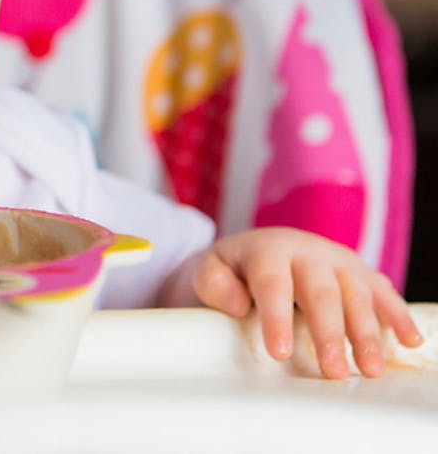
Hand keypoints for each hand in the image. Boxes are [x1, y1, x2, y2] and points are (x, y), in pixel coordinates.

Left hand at [185, 227, 422, 378]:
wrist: (258, 248)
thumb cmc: (233, 269)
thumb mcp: (209, 270)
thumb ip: (214, 283)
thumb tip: (236, 303)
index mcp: (269, 250)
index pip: (273, 284)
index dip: (277, 318)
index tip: (280, 352)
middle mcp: (307, 251)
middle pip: (321, 292)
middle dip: (329, 333)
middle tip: (333, 371)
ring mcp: (337, 260)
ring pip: (356, 294)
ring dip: (366, 333)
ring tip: (369, 369)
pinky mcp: (358, 272)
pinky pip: (381, 291)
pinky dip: (397, 315)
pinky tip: (409, 340)